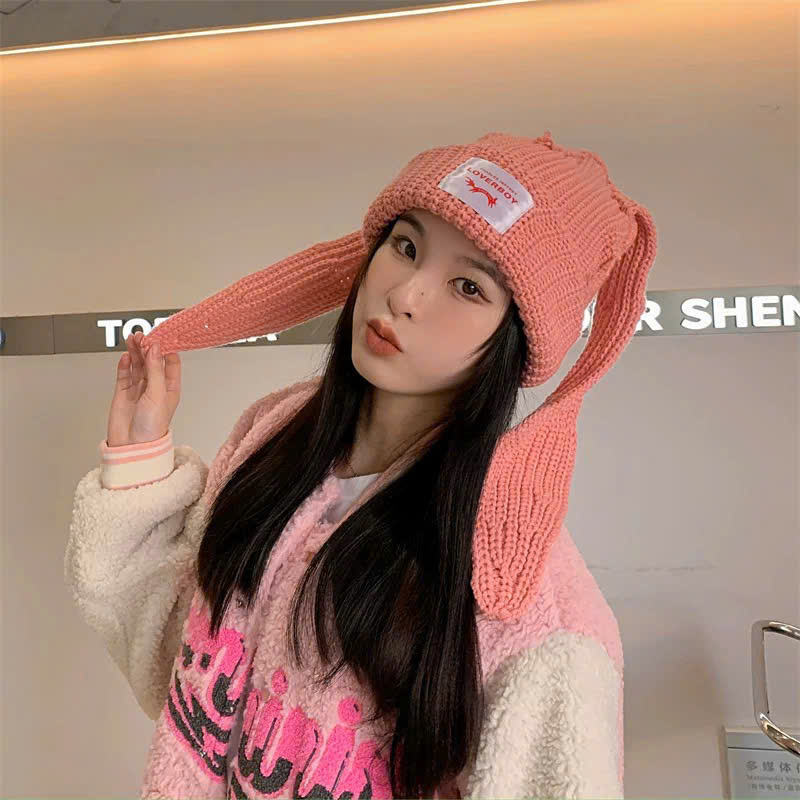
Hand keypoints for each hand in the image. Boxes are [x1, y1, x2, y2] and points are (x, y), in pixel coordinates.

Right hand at [106, 331, 181, 446]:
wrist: (132, 445)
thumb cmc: (152, 427)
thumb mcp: (158, 394)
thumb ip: (155, 369)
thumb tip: (155, 348)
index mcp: (170, 387)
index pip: (170, 362)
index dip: (166, 348)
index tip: (160, 336)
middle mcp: (155, 386)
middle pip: (152, 360)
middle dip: (147, 347)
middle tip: (142, 336)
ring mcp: (138, 388)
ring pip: (137, 364)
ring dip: (135, 351)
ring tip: (133, 339)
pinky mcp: (123, 392)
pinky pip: (124, 373)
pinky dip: (124, 364)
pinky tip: (125, 356)